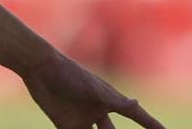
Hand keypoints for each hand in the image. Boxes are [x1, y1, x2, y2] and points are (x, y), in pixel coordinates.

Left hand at [21, 50, 165, 128]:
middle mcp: (99, 111)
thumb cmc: (70, 74)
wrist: (40, 68)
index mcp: (110, 100)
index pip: (136, 115)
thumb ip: (114, 100)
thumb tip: (136, 104)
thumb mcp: (94, 89)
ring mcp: (82, 119)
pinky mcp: (65, 124)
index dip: (150, 124)